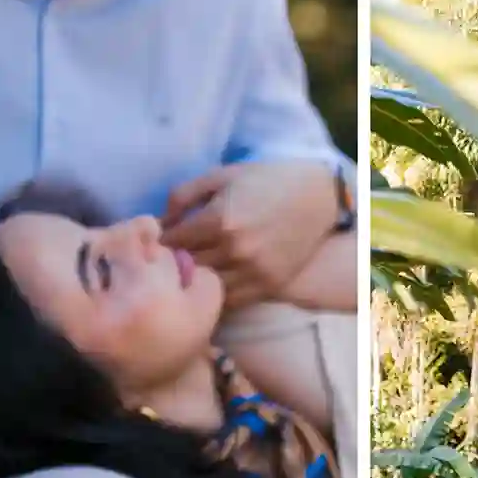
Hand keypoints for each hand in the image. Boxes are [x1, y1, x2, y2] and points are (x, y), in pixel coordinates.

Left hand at [161, 161, 336, 307]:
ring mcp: (254, 271)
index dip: (160, 243)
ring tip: (191, 274)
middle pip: (187, 268)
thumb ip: (183, 195)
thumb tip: (160, 222)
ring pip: (207, 289)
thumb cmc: (267, 181)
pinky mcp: (270, 285)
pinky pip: (233, 301)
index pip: (171, 243)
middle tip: (168, 260)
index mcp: (219, 220)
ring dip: (196, 283)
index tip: (159, 241)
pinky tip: (214, 284)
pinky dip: (218, 296)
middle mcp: (235, 249)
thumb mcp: (222, 175)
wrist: (318, 197)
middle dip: (174, 263)